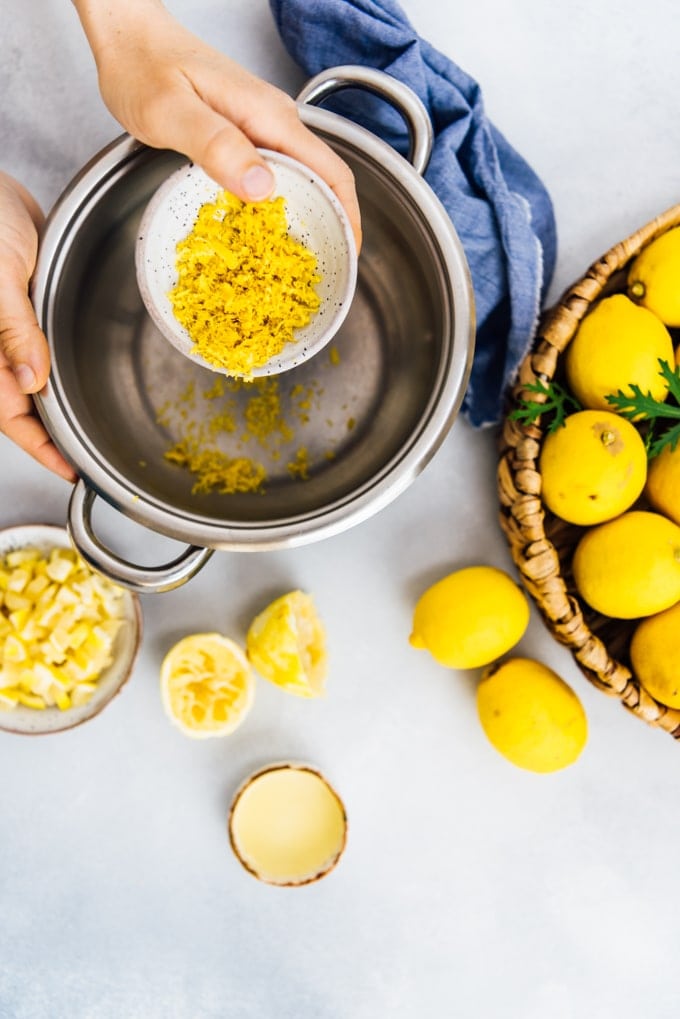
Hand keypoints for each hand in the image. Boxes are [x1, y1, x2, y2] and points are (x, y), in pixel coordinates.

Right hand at [0, 173, 75, 480]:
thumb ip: (13, 329)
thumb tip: (31, 383)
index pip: (9, 412)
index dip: (39, 446)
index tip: (69, 469)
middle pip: (21, 403)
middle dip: (52, 432)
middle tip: (89, 454)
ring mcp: (8, 326)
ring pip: (32, 378)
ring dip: (57, 400)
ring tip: (91, 422)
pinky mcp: (25, 305)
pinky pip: (39, 346)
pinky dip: (57, 363)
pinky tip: (78, 371)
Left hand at [74, 0, 361, 251]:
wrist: (129, 36)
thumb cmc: (142, 67)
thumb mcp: (171, 112)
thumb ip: (216, 147)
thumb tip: (262, 188)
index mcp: (269, 117)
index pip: (331, 171)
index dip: (347, 216)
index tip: (348, 252)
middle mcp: (274, 121)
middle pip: (323, 179)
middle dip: (331, 224)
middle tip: (322, 268)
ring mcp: (260, 126)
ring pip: (300, 178)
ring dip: (304, 218)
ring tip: (296, 260)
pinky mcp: (244, 133)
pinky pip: (274, 173)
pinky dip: (278, 205)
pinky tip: (263, 228)